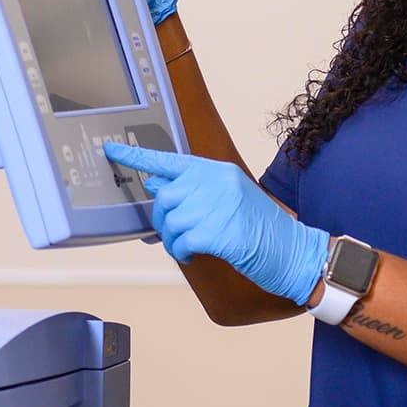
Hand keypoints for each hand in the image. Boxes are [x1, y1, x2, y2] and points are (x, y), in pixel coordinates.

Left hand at [105, 144, 329, 304]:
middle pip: (164, 196)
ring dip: (174, 241)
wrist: (295, 252)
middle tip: (177, 234)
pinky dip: (182, 253)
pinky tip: (195, 255)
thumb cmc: (262, 231)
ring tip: (191, 248)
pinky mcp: (219, 232)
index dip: (137, 157)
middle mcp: (216, 182)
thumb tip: (156, 188)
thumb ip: (195, 192)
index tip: (111, 150)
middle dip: (163, 220)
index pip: (170, 160)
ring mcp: (218, 206)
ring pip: (170, 222)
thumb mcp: (230, 201)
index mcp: (217, 171)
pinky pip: (181, 242)